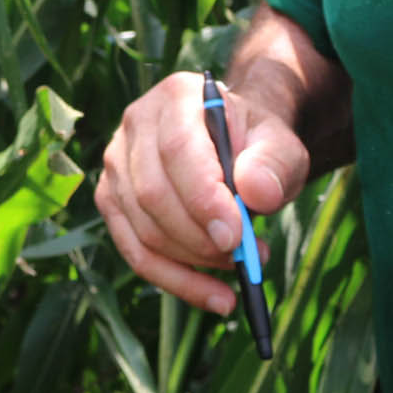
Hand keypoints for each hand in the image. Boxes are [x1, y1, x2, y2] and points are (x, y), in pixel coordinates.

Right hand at [97, 71, 310, 314]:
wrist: (235, 145)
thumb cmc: (256, 145)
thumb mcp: (281, 146)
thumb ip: (274, 163)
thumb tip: (255, 193)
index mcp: (175, 97)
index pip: (176, 150)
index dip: (202, 198)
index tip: (236, 237)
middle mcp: (135, 124)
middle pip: (153, 194)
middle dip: (200, 238)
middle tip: (245, 258)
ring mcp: (116, 163)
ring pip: (143, 229)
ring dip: (194, 261)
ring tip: (242, 265)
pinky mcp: (111, 199)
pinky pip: (135, 251)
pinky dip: (175, 280)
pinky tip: (214, 295)